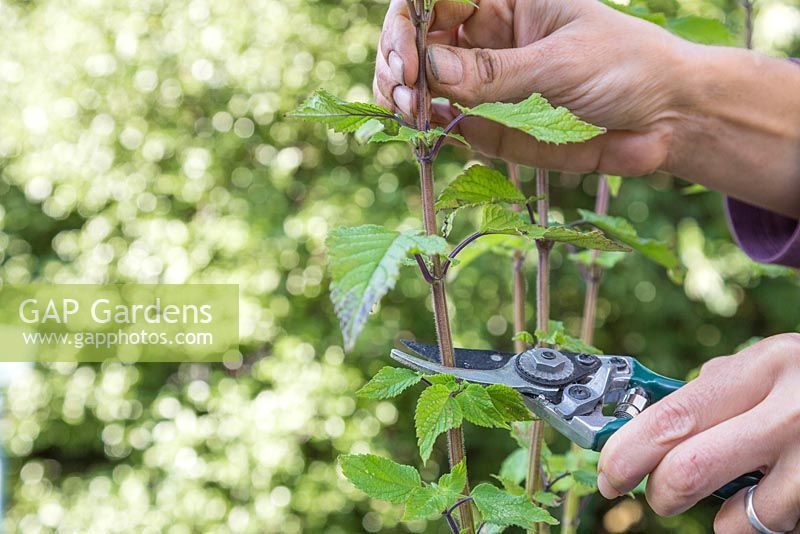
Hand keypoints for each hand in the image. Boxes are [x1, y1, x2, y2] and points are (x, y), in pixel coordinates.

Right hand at [375, 0, 687, 175]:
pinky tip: (430, 126)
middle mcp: (490, 35)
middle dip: (400, 62)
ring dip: (408, 97)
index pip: (437, 0)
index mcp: (507, 1)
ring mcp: (490, 79)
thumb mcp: (562, 61)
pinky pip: (454, 119)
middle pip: (420, 40)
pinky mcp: (496, 120)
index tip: (410, 61)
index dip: (410, 24)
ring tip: (409, 114)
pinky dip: (435, 124)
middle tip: (402, 94)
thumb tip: (431, 73)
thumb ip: (496, 71)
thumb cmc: (628, 67)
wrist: (669, 119)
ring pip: (428, 82)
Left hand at [597, 334, 799, 531]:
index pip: (670, 418)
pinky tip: (777, 492)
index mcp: (760, 370)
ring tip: (738, 488)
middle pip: (689, 471)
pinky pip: (780, 528)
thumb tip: (644, 426)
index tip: (607, 474)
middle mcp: (789, 413)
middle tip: (658, 494)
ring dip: (724, 516)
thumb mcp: (765, 364)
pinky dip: (765, 521)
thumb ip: (710, 390)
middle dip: (661, 493)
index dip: (625, 452)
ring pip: (741, 519)